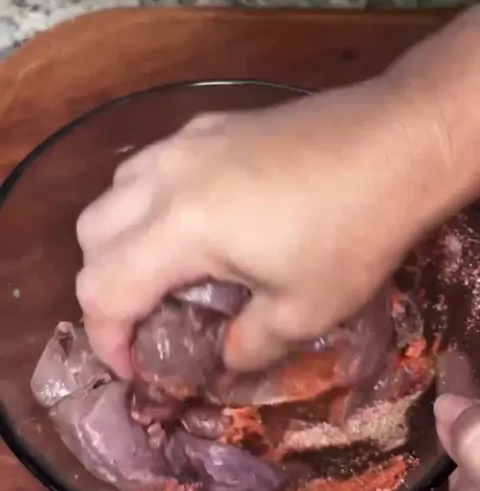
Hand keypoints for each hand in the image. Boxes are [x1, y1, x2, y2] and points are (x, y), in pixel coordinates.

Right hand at [76, 8, 479, 377]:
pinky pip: (153, 162)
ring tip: (163, 268)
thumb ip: (250, 344)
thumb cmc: (354, 231)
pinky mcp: (214, 121)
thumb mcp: (306, 310)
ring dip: (120, 237)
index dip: (107, 339)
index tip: (134, 368)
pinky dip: (149, 199)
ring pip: (114, 190)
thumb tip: (227, 360)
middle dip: (104, 287)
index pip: (103, 289)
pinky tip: (196, 217)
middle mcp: (166, 176)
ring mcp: (188, 140)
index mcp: (180, 227)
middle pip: (90, 234)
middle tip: (146, 320)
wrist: (399, 142)